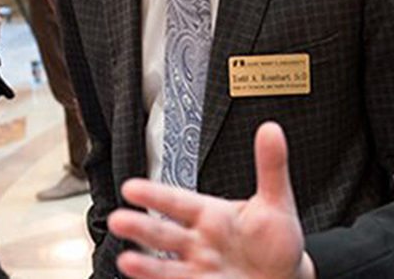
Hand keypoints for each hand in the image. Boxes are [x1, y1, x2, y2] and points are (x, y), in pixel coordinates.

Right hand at [107, 122, 314, 278]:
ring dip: (146, 265)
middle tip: (117, 220)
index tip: (130, 187)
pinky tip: (144, 278)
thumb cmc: (276, 240)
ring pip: (167, 267)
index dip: (154, 195)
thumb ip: (270, 166)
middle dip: (141, 228)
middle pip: (164, 234)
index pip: (177, 202)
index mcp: (210, 215)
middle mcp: (198, 242)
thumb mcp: (277, 202)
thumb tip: (270, 130)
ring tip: (126, 260)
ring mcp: (199, 269)